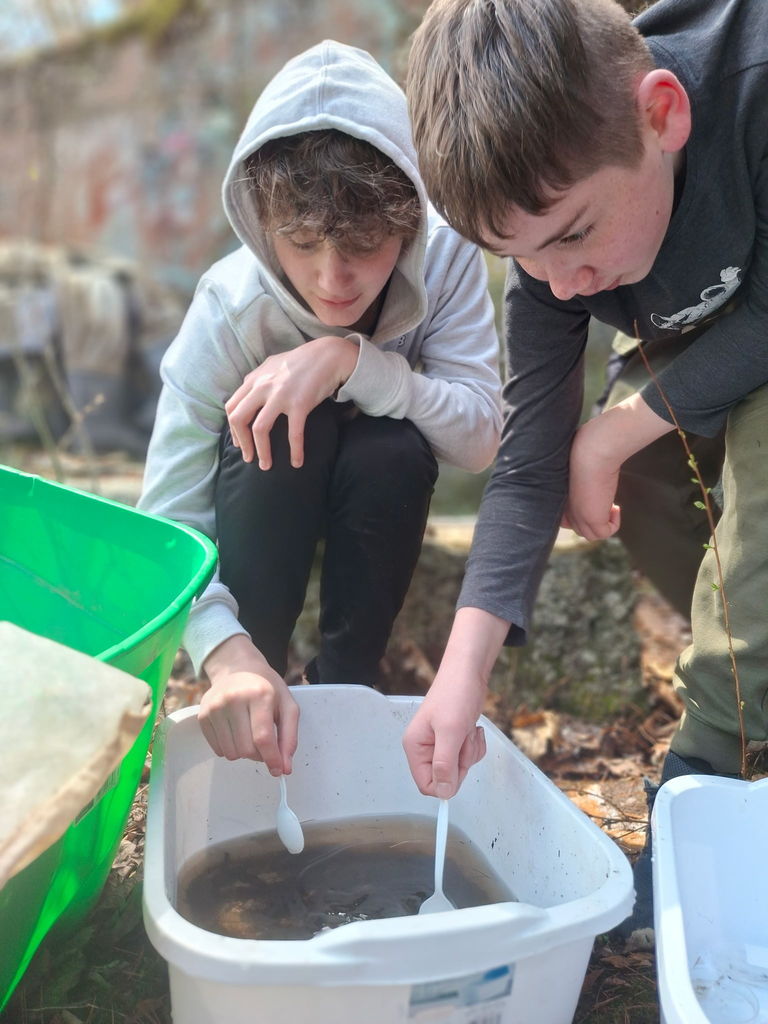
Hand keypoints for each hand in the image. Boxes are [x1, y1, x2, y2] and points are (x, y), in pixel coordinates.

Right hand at [198, 634, 298, 773]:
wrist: (238, 667)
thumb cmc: (267, 688)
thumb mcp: (287, 705)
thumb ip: (290, 737)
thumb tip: (285, 768)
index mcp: (259, 694)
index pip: (263, 738)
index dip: (272, 759)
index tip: (278, 770)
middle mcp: (233, 699)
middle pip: (246, 749)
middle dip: (259, 755)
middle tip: (264, 744)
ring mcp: (215, 707)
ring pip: (231, 753)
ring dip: (244, 752)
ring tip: (249, 734)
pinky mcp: (202, 715)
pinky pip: (218, 749)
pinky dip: (230, 747)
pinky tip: (235, 731)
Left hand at [226, 336, 358, 468]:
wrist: (328, 354)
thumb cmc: (302, 361)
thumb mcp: (272, 365)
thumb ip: (258, 379)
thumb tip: (247, 393)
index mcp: (254, 379)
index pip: (232, 407)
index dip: (233, 429)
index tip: (240, 442)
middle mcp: (262, 386)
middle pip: (239, 419)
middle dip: (241, 443)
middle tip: (248, 457)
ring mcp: (280, 395)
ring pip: (259, 429)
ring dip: (261, 452)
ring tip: (266, 465)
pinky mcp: (299, 404)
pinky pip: (293, 433)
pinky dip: (295, 451)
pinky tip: (297, 462)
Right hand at [403, 683, 486, 797]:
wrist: (468, 672)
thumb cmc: (456, 696)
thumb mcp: (450, 732)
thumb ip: (445, 764)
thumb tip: (444, 793)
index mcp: (415, 747)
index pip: (426, 784)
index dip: (445, 782)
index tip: (459, 765)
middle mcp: (425, 748)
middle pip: (445, 777)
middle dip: (461, 761)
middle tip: (464, 739)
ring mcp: (440, 743)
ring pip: (459, 767)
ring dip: (469, 751)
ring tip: (467, 729)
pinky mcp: (455, 738)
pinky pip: (467, 756)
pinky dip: (475, 745)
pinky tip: (473, 728)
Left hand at [563, 416, 621, 540]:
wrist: (592, 450)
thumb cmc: (584, 447)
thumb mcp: (576, 460)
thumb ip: (576, 468)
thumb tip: (584, 456)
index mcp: (556, 496)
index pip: (562, 516)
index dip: (578, 512)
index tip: (594, 499)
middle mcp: (564, 508)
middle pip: (576, 527)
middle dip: (592, 518)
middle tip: (605, 504)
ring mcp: (577, 515)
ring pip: (589, 533)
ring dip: (603, 522)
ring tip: (611, 505)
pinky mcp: (592, 519)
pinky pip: (604, 534)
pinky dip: (614, 523)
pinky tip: (615, 507)